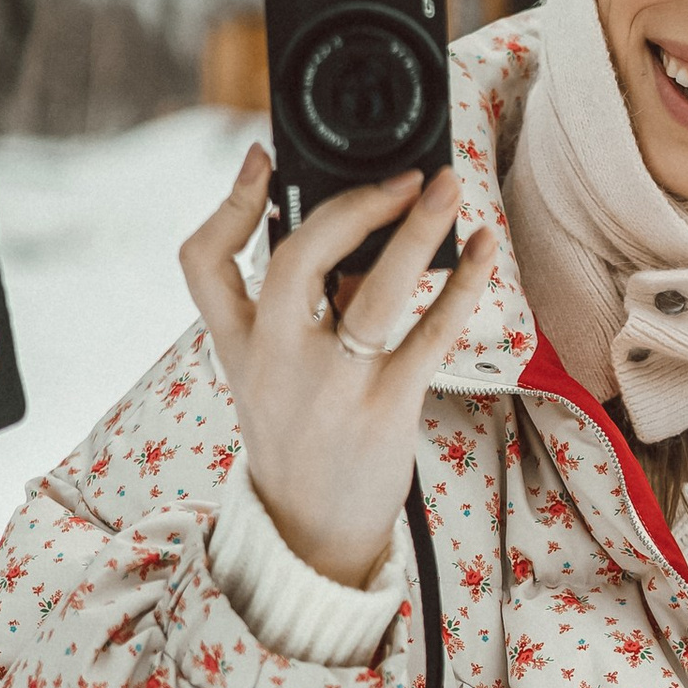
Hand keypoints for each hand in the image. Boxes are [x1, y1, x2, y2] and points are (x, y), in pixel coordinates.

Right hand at [180, 149, 498, 585]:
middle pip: (296, 261)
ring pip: (374, 292)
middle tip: (400, 176)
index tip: (262, 157)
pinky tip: (484, 251)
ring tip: (446, 188)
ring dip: (416, 232)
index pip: (203, 264)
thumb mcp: (267, 372)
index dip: (229, 204)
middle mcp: (276, 360)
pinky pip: (430, 334)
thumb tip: (360, 226)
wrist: (312, 531)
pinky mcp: (385, 408)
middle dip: (350, 208)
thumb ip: (297, 303)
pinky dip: (462, 287)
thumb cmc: (301, 435)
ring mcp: (333, 384)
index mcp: (238, 344)